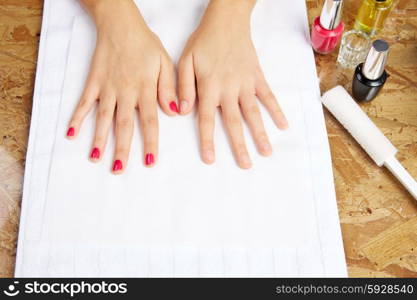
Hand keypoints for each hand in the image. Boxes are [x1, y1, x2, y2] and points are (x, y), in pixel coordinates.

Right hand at [67, 0, 177, 172]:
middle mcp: (126, 91)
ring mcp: (107, 87)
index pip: (149, 121)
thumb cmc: (145, 45)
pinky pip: (84, 102)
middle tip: (118, 169)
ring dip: (99, 138)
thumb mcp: (165, 63)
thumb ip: (169, 88)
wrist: (120, 24)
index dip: (150, 142)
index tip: (149, 162)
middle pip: (124, 125)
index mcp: (146, 88)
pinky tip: (71, 134)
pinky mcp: (93, 82)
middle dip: (121, 148)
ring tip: (96, 158)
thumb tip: (175, 113)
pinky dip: (77, 118)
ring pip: (103, 117)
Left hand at [178, 0, 287, 168]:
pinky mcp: (257, 76)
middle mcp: (229, 88)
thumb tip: (181, 111)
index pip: (207, 119)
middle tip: (246, 165)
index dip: (208, 141)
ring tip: (267, 153)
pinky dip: (276, 110)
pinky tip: (283, 125)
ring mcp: (246, 83)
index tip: (210, 160)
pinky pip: (269, 96)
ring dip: (261, 134)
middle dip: (240, 146)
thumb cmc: (203, 41)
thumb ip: (184, 86)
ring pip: (254, 113)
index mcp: (209, 86)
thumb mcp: (185, 60)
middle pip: (235, 122)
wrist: (227, 21)